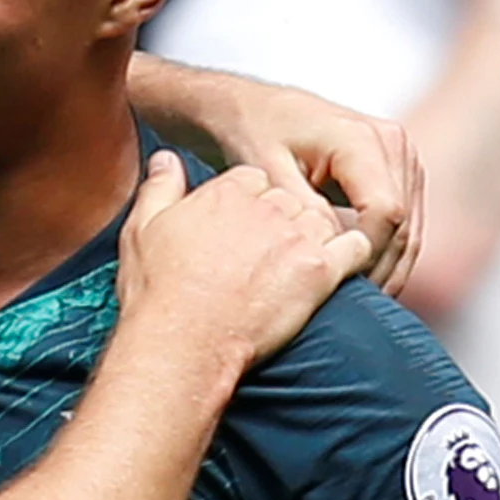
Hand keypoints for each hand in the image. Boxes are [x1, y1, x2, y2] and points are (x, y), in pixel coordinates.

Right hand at [118, 154, 373, 369]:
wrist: (183, 341)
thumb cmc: (159, 293)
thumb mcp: (142, 230)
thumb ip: (159, 188)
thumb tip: (166, 159)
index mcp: (226, 193)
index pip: (256, 179)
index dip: (253, 202)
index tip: (246, 227)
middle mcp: (266, 208)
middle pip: (292, 198)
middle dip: (286, 219)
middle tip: (274, 251)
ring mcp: (296, 238)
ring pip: (325, 218)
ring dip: (319, 235)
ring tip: (304, 261)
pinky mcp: (319, 271)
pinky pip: (356, 247)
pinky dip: (354, 254)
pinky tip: (341, 267)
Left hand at [197, 75, 422, 294]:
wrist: (254, 109)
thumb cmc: (254, 132)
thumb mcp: (265, 170)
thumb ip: (301, 208)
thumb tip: (332, 247)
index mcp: (361, 139)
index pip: (384, 212)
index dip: (365, 255)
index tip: (337, 284)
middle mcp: (393, 144)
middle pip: (404, 225)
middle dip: (378, 270)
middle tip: (347, 308)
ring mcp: (402, 158)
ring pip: (410, 230)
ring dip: (387, 269)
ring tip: (354, 303)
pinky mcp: (400, 174)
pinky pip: (405, 225)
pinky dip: (386, 256)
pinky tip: (360, 282)